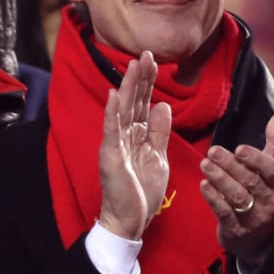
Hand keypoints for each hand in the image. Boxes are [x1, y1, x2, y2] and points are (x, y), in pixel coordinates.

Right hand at [98, 51, 171, 239]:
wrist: (130, 220)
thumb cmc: (142, 190)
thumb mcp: (158, 156)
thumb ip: (160, 131)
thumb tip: (163, 105)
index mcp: (137, 135)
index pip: (143, 103)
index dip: (149, 82)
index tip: (155, 61)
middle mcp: (124, 135)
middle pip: (133, 101)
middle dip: (140, 77)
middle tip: (146, 53)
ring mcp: (116, 144)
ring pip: (123, 110)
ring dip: (128, 87)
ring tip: (134, 64)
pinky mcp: (111, 156)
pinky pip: (112, 130)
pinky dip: (113, 112)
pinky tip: (115, 94)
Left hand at [200, 110, 273, 268]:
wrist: (260, 237)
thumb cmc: (265, 191)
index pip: (272, 170)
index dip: (256, 159)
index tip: (239, 149)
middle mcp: (271, 201)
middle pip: (251, 182)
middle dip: (231, 166)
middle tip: (212, 151)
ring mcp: (254, 217)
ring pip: (237, 196)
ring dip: (220, 179)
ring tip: (204, 165)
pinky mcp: (237, 230)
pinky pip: (224, 212)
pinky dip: (213, 198)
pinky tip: (203, 185)